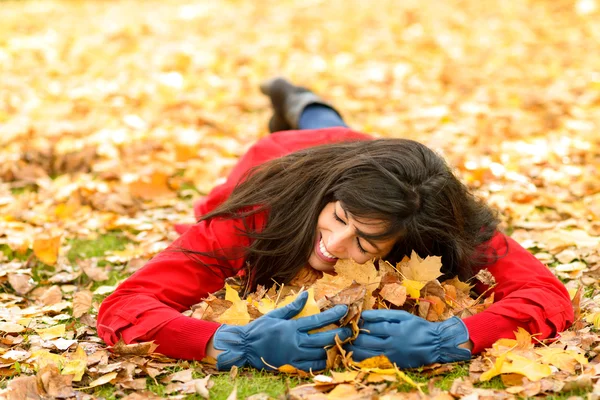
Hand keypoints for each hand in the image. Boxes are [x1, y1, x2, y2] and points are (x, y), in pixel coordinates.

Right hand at [213, 291, 351, 370]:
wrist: (245, 347)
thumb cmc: (259, 329)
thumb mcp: (275, 314)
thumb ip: (293, 306)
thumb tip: (306, 294)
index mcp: (291, 327)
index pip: (317, 320)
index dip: (333, 315)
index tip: (344, 309)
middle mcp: (295, 342)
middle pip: (324, 338)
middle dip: (340, 334)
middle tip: (350, 330)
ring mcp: (294, 355)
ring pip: (320, 354)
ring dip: (333, 348)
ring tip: (342, 343)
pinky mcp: (291, 365)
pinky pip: (312, 366)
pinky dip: (322, 362)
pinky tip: (328, 357)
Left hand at [346, 310, 470, 367]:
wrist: (435, 344)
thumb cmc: (418, 327)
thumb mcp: (403, 316)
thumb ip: (384, 315)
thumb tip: (365, 314)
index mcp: (395, 329)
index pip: (373, 326)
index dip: (361, 323)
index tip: (352, 320)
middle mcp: (392, 343)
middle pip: (368, 341)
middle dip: (355, 336)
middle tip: (344, 332)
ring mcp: (392, 355)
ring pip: (368, 353)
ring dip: (355, 348)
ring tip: (345, 344)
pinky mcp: (392, 364)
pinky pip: (373, 362)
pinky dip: (362, 359)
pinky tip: (354, 356)